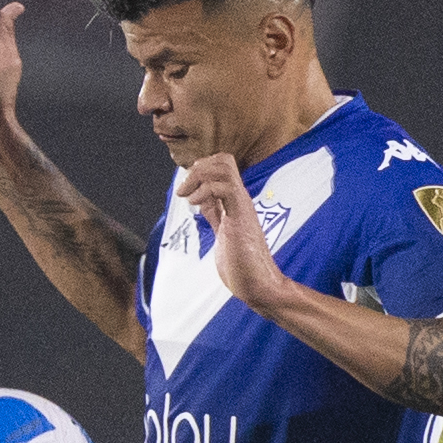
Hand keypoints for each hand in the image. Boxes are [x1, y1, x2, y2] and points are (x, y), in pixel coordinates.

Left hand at [176, 153, 288, 314]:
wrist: (257, 284)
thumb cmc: (241, 263)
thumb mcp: (222, 231)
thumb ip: (215, 214)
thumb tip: (203, 200)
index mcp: (234, 201)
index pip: (222, 165)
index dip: (202, 167)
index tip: (188, 187)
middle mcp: (240, 199)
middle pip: (224, 159)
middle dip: (199, 166)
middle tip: (185, 189)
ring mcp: (242, 206)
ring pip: (225, 168)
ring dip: (199, 176)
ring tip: (187, 196)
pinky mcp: (241, 217)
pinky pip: (226, 188)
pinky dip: (204, 191)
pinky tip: (194, 205)